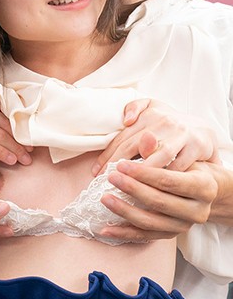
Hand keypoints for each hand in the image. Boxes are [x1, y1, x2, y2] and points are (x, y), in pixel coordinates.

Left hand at [92, 99, 220, 175]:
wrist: (203, 130)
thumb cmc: (170, 123)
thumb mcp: (152, 108)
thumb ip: (135, 107)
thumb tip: (127, 119)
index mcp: (150, 115)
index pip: (123, 138)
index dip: (107, 156)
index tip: (96, 173)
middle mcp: (165, 122)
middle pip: (135, 146)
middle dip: (118, 166)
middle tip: (108, 182)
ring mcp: (182, 134)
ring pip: (158, 156)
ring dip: (141, 173)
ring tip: (128, 186)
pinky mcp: (197, 146)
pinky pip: (180, 166)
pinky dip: (167, 178)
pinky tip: (154, 190)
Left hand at [99, 161, 218, 241]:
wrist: (202, 192)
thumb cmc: (188, 169)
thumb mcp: (180, 156)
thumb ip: (160, 149)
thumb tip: (145, 137)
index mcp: (204, 187)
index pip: (168, 181)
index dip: (143, 173)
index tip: (120, 165)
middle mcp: (197, 211)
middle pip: (158, 202)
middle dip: (132, 189)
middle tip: (111, 177)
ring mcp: (183, 226)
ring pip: (150, 222)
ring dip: (124, 211)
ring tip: (105, 199)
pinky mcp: (170, 236)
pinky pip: (144, 237)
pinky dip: (123, 233)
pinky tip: (105, 229)